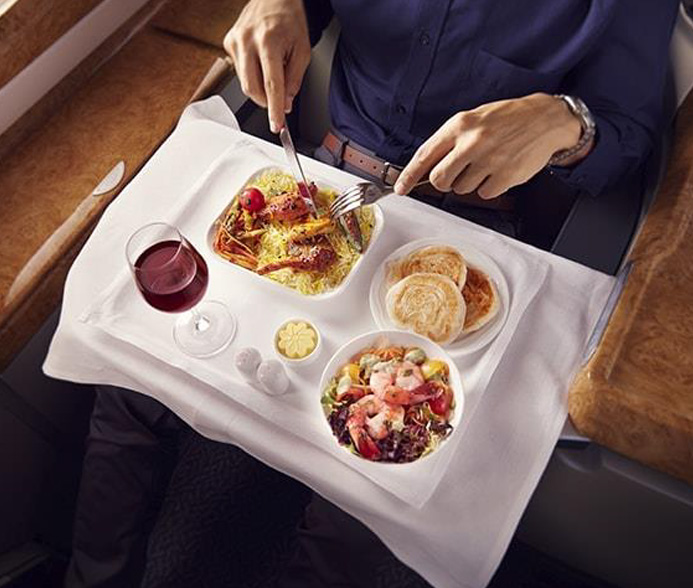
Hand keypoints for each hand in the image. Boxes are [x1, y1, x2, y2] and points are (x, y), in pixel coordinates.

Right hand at [224, 0, 311, 132]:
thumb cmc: (289, 20)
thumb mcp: (302, 50)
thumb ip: (294, 80)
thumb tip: (285, 103)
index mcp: (269, 41)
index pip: (271, 85)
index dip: (274, 109)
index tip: (276, 125)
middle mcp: (248, 41)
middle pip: (253, 88)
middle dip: (266, 101)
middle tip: (279, 101)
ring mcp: (235, 41)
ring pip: (245, 82)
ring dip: (260, 86)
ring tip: (272, 68)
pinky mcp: (228, 42)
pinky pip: (240, 72)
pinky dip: (253, 75)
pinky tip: (260, 61)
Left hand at [394, 93, 585, 198]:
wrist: (546, 118)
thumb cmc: (507, 118)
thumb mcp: (474, 119)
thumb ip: (451, 140)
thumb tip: (428, 166)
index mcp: (460, 125)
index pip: (425, 155)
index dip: (409, 175)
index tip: (401, 188)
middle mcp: (472, 142)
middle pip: (440, 180)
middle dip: (445, 181)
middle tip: (458, 172)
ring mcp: (489, 160)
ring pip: (462, 189)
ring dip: (470, 182)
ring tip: (486, 163)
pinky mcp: (504, 176)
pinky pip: (484, 194)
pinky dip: (489, 186)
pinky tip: (499, 170)